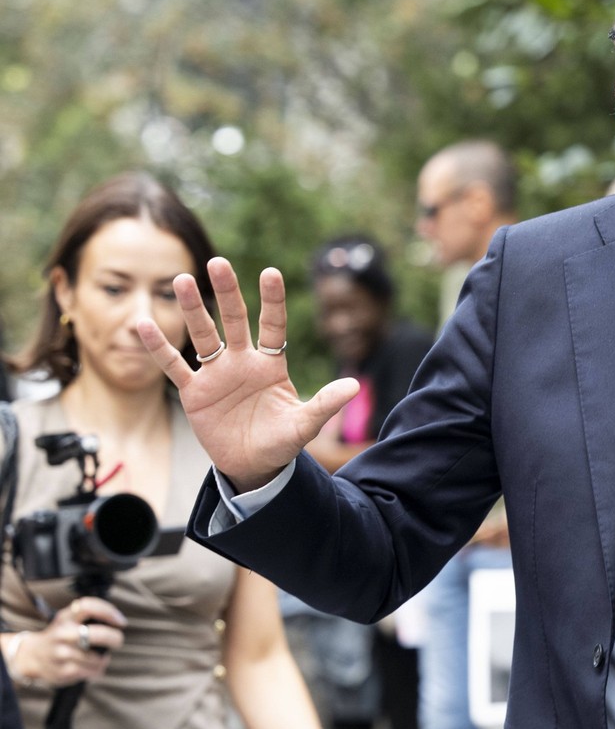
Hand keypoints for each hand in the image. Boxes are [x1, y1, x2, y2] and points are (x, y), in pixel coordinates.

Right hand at [11, 597, 126, 687]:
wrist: (32, 656)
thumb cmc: (61, 635)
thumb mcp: (68, 618)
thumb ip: (88, 616)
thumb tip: (118, 623)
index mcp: (65, 617)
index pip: (87, 607)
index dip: (108, 611)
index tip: (121, 622)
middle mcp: (62, 634)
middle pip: (96, 634)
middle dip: (114, 638)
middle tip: (118, 641)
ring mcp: (61, 654)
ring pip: (97, 658)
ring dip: (104, 659)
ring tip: (102, 658)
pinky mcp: (62, 671)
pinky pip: (90, 671)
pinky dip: (97, 670)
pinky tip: (93, 667)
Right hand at [136, 258, 358, 491]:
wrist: (252, 465)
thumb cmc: (281, 441)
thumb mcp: (305, 424)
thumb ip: (325, 404)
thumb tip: (355, 385)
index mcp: (271, 364)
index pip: (273, 326)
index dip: (272, 301)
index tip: (271, 272)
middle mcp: (242, 362)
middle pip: (234, 320)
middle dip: (227, 292)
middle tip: (219, 263)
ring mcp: (216, 374)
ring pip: (203, 335)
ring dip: (192, 309)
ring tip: (182, 279)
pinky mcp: (193, 392)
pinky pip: (174, 366)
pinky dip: (159, 347)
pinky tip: (145, 324)